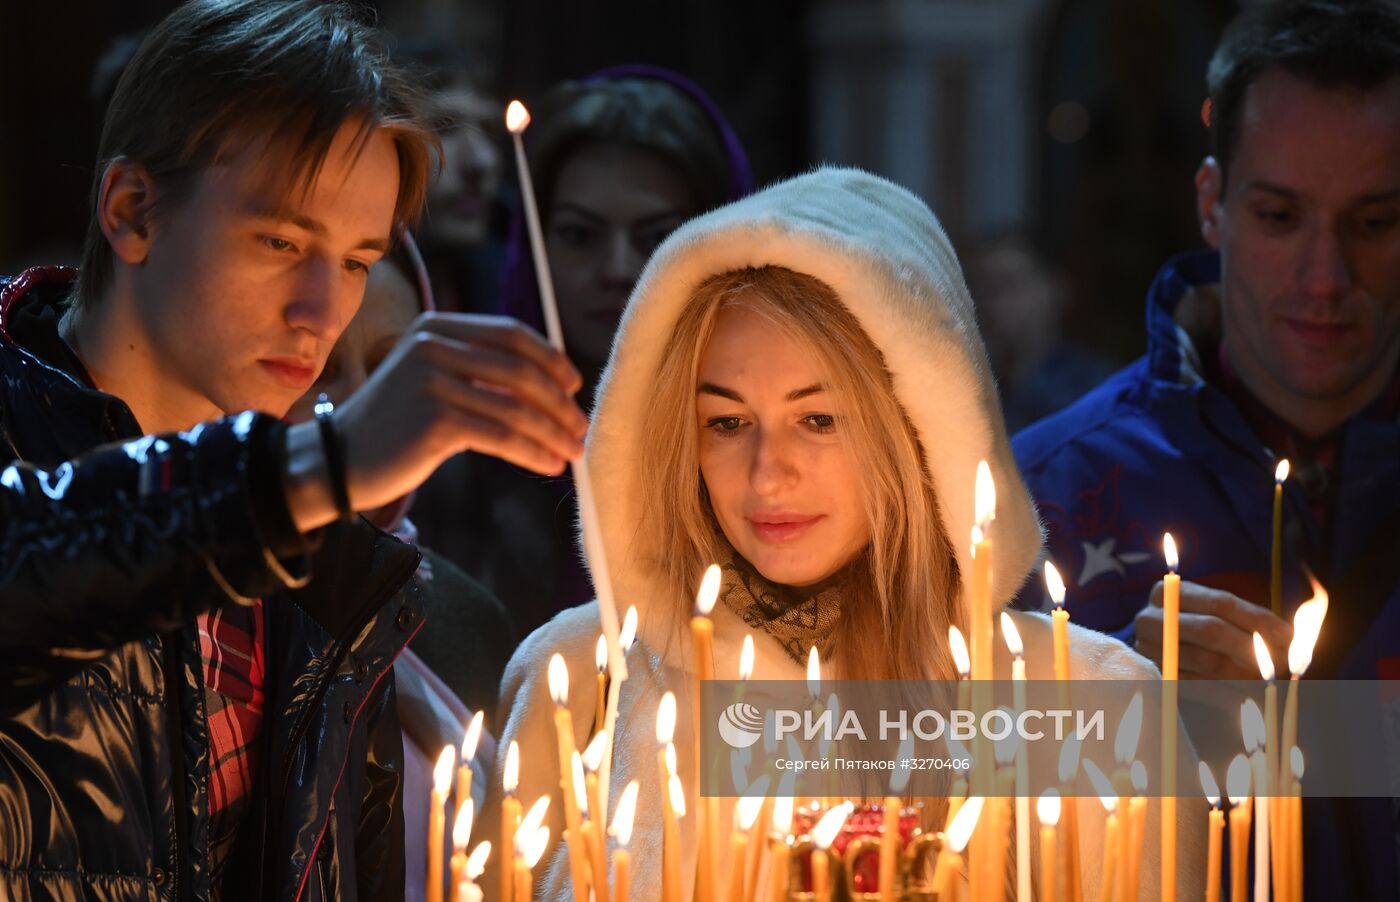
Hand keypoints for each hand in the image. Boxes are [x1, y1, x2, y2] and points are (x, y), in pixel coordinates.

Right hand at [286, 313, 586, 530]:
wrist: (336, 459)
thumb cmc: (394, 426)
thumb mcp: (432, 381)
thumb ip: (477, 372)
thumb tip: (548, 387)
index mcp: (436, 326)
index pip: (511, 334)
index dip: (550, 359)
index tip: (574, 385)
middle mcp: (433, 345)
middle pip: (520, 370)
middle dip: (559, 403)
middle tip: (580, 428)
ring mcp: (432, 380)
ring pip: (516, 407)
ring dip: (553, 432)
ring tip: (572, 453)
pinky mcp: (435, 419)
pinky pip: (502, 435)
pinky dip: (533, 452)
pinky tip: (548, 465)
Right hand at [1134, 580, 1290, 678]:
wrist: (1162, 649)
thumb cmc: (1199, 627)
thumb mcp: (1218, 614)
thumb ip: (1250, 619)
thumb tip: (1293, 637)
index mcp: (1167, 592)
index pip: (1219, 603)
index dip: (1257, 619)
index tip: (1287, 636)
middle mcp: (1149, 618)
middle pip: (1210, 630)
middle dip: (1250, 647)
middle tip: (1279, 662)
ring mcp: (1148, 650)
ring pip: (1206, 661)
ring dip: (1243, 671)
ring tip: (1264, 677)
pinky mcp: (1154, 679)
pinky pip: (1199, 686)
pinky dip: (1226, 690)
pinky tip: (1243, 691)